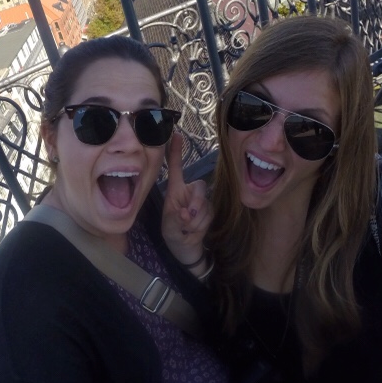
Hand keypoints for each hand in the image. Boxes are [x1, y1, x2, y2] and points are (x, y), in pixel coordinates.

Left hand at [161, 133, 211, 267]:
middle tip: (187, 219)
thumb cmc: (173, 233)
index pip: (176, 167)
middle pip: (199, 187)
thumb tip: (188, 213)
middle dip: (196, 204)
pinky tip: (194, 232)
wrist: (186, 248)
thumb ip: (177, 219)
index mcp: (175, 190)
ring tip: (186, 230)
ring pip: (205, 205)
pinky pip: (209, 215)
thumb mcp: (170, 228)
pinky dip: (201, 226)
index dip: (176, 152)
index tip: (176, 134)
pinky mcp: (211, 209)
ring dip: (195, 222)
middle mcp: (190, 191)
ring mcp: (202, 200)